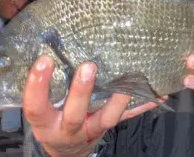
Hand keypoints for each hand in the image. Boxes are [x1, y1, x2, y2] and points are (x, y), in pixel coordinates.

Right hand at [23, 56, 163, 156]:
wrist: (65, 147)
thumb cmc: (51, 119)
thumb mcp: (41, 108)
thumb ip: (45, 86)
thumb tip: (47, 47)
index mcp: (45, 122)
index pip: (36, 106)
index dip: (38, 85)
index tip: (45, 60)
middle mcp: (68, 129)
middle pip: (74, 115)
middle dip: (81, 92)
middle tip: (88, 67)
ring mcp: (91, 130)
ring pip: (106, 119)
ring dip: (118, 101)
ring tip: (127, 83)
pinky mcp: (108, 127)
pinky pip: (127, 117)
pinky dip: (142, 106)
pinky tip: (157, 95)